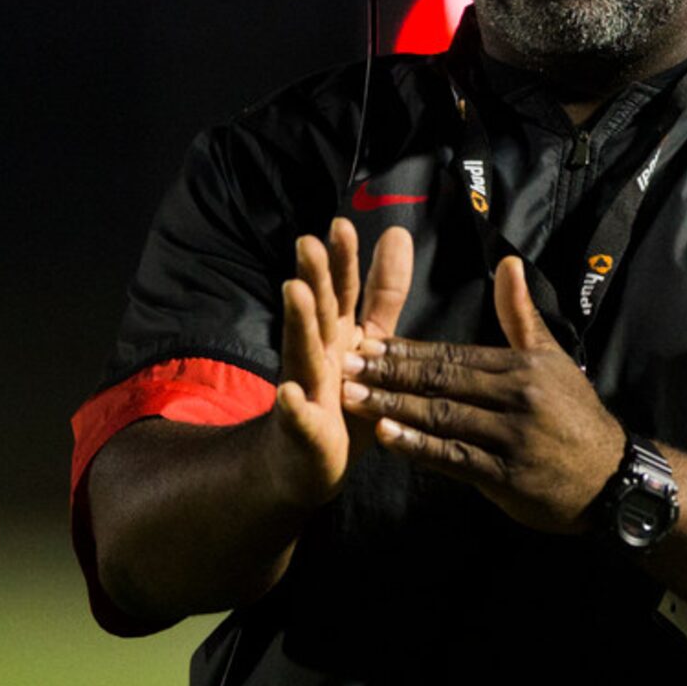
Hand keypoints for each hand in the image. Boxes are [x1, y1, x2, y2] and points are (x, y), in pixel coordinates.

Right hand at [271, 217, 412, 509]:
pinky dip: (293, 406)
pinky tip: (289, 393)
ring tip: (295, 291)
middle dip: (313, 277)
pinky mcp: (302, 428)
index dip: (342, 259)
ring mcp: (307, 389)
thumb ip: (383, 293)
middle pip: (318, 311)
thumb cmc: (342, 397)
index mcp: (338, 333)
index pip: (342, 290)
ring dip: (299, 322)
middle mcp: (319, 354)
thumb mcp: (368, 341)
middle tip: (308, 242)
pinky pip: (297, 416)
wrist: (305, 461)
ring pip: (303, 352)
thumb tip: (397, 232)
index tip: (343, 224)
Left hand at [342, 255, 625, 532]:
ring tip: (351, 398)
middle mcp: (516, 397)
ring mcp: (511, 438)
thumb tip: (508, 262)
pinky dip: (419, 448)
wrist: (611, 478)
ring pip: (443, 417)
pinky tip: (386, 440)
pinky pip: (455, 459)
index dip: (408, 350)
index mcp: (522, 366)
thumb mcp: (554, 359)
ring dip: (393, 408)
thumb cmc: (575, 415)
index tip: (366, 342)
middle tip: (345, 364)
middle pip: (442, 381)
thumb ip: (521, 315)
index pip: (454, 354)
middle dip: (390, 373)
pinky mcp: (507, 476)